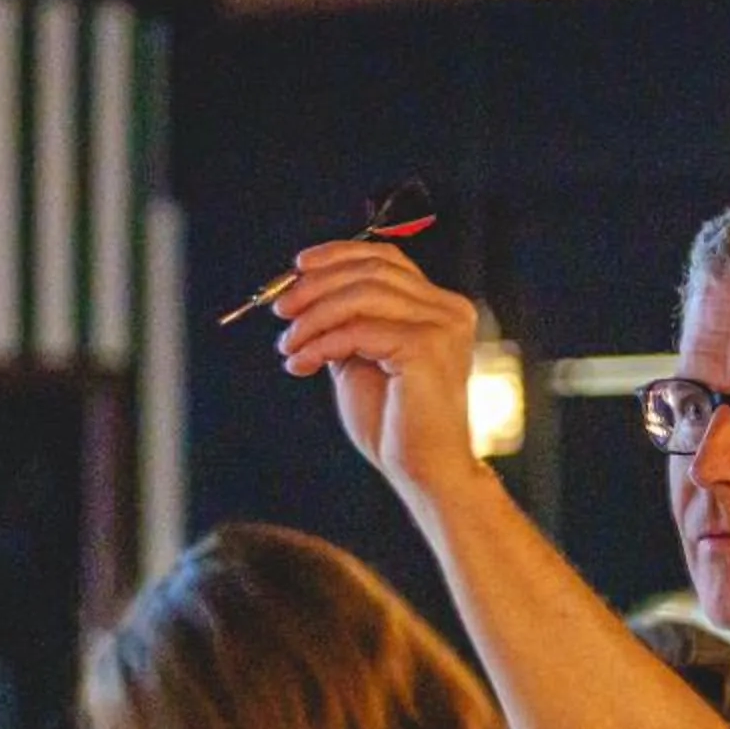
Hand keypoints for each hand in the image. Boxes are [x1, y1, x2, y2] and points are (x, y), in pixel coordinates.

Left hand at [268, 241, 484, 502]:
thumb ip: (346, 322)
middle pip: (371, 271)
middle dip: (316, 286)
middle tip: (281, 312)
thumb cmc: (394, 423)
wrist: (423, 473)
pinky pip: (359, 330)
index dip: (338, 255)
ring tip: (289, 344)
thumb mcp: (362, 359)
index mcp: (439, 308)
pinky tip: (302, 363)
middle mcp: (448, 311)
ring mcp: (442, 328)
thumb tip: (302, 290)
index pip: (386, 259)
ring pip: (362, 295)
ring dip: (314, 316)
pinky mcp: (426, 349)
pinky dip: (322, 343)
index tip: (297, 267)